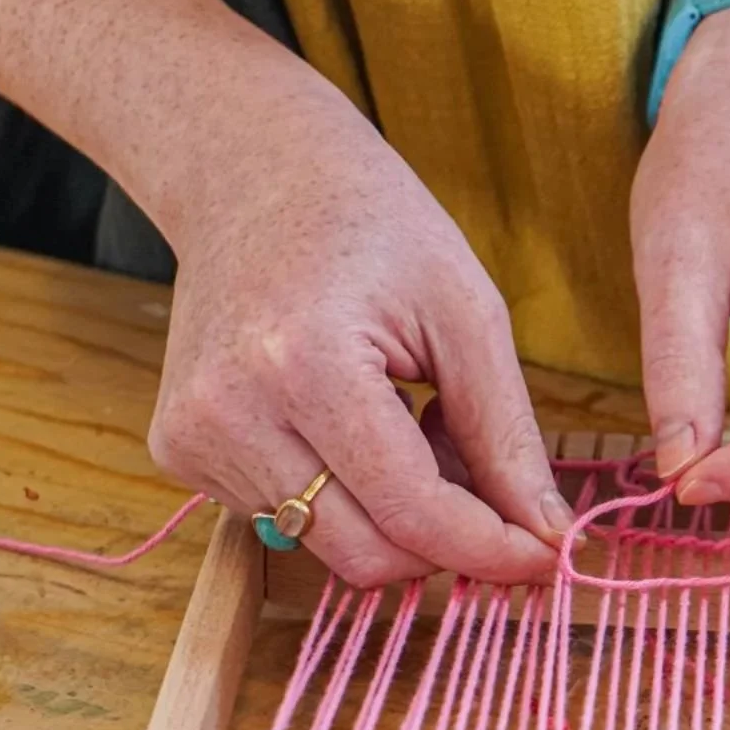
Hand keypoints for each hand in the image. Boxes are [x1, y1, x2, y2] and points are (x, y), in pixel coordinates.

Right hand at [149, 91, 568, 587]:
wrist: (253, 173)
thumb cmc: (375, 225)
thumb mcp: (467, 314)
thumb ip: (506, 435)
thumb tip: (547, 535)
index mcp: (305, 367)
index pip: (412, 513)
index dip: (492, 549)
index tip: (550, 555)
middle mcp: (230, 416)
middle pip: (367, 554)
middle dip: (447, 538)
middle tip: (483, 470)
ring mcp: (193, 439)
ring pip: (331, 545)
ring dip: (399, 514)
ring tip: (413, 420)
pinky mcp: (180, 452)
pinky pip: (291, 519)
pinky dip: (348, 496)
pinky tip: (359, 421)